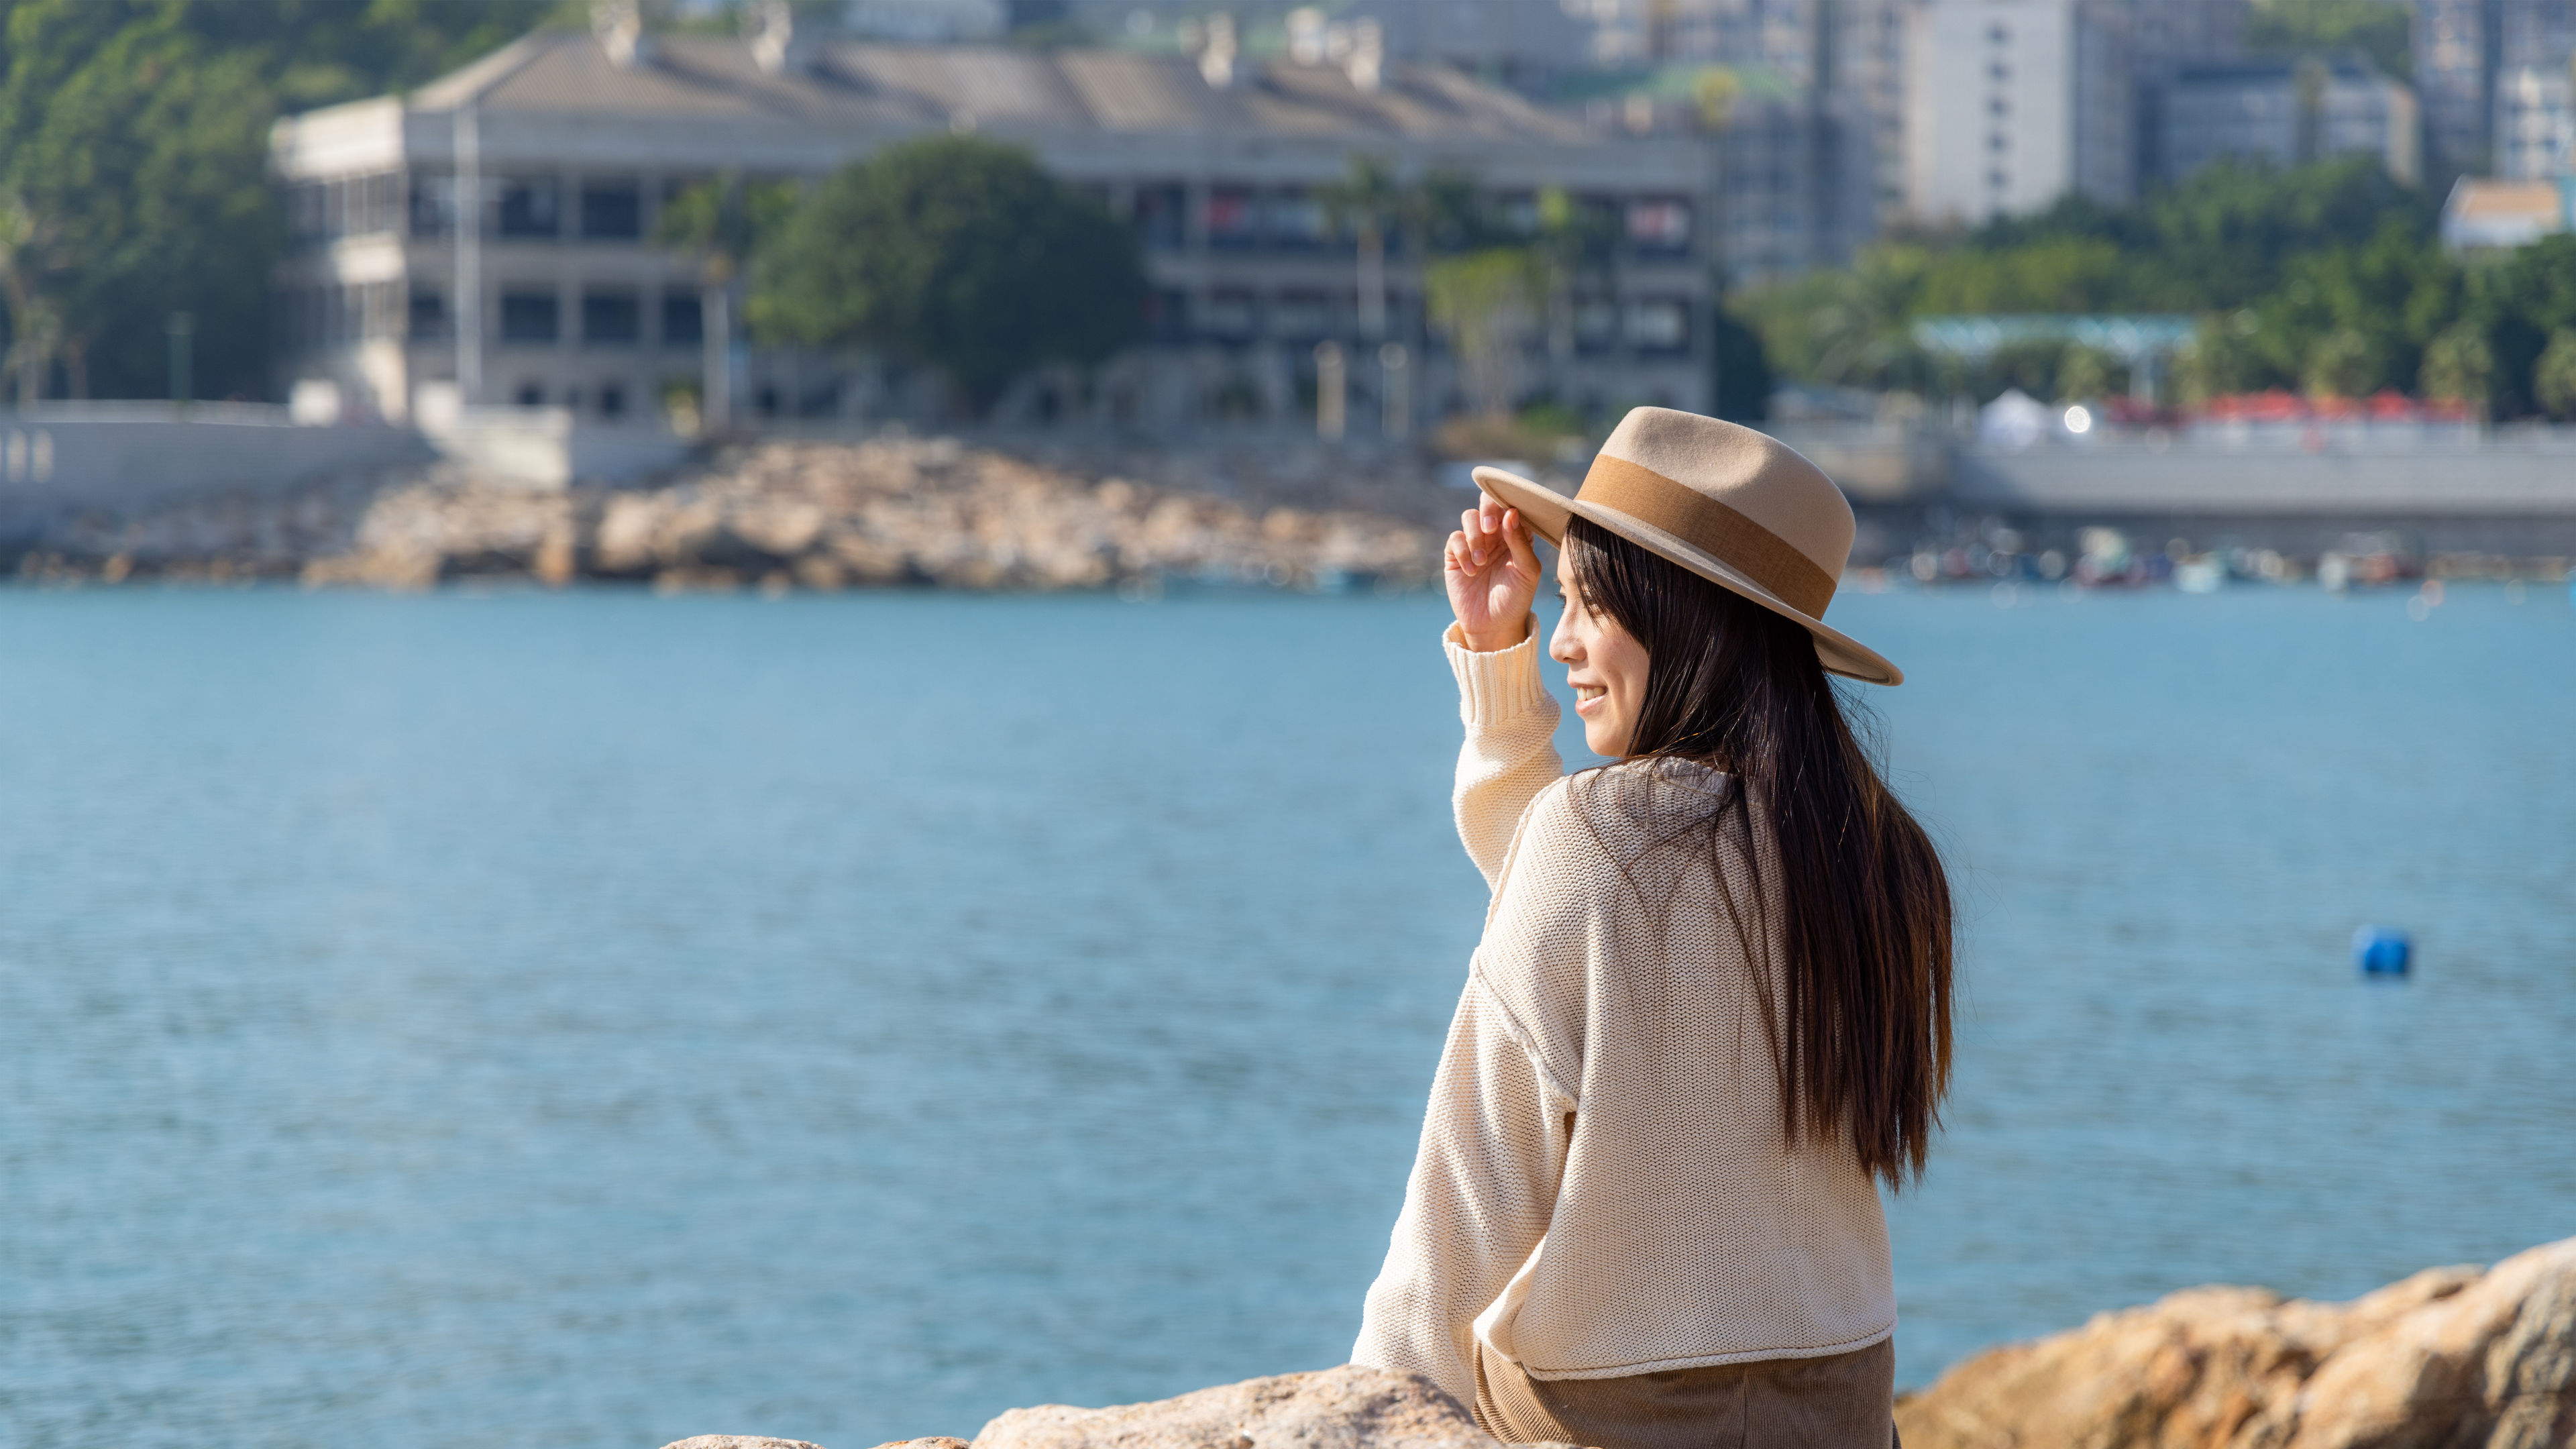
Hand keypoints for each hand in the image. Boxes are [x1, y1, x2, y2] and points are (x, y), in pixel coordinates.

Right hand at [1444, 498, 1540, 651]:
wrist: (1493, 626)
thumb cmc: (1516, 599)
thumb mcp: (1527, 571)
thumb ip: (1520, 542)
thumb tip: (1511, 512)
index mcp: (1517, 534)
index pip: (1512, 506)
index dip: (1508, 504)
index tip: (1509, 516)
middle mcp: (1495, 534)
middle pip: (1487, 503)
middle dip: (1487, 511)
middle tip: (1490, 529)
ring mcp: (1475, 543)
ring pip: (1469, 517)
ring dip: (1474, 536)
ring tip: (1481, 562)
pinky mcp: (1456, 555)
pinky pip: (1455, 539)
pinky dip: (1462, 552)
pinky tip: (1471, 571)